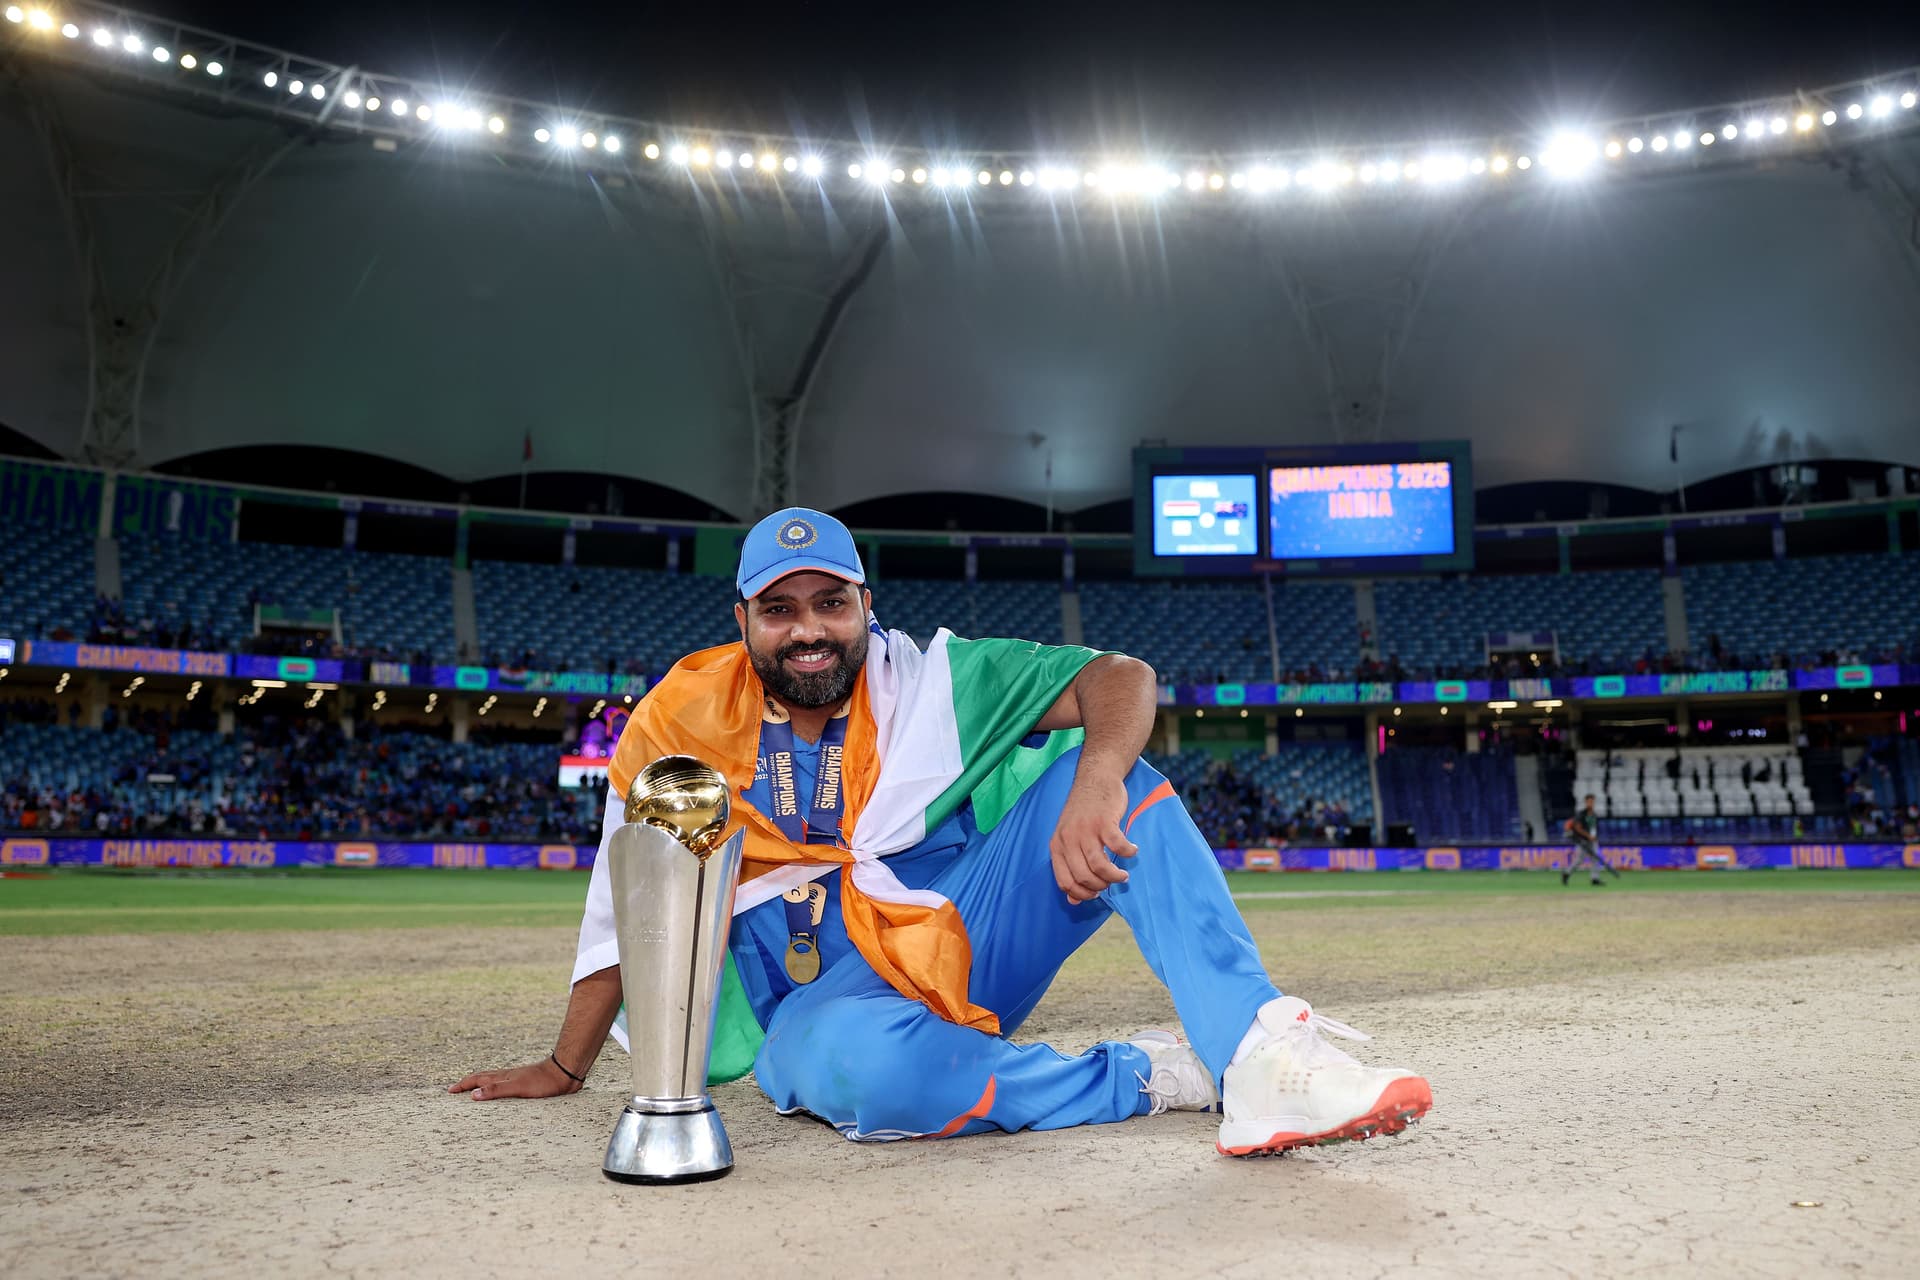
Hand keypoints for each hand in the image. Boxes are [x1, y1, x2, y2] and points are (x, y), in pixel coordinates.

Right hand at [447, 1056, 581, 1100]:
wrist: (564, 1073)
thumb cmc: (542, 1081)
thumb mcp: (517, 1088)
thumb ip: (496, 1091)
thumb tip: (473, 1095)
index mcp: (502, 1077)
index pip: (476, 1079)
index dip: (463, 1085)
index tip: (450, 1091)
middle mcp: (506, 1077)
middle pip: (482, 1078)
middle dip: (468, 1084)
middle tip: (456, 1091)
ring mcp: (516, 1079)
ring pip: (493, 1082)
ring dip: (481, 1086)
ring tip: (474, 1093)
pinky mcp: (526, 1084)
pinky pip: (505, 1087)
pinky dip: (496, 1090)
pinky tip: (502, 1096)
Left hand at [1049, 772, 1135, 904]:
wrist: (1095, 778)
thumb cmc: (1084, 812)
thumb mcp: (1070, 838)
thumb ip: (1070, 866)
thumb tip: (1073, 901)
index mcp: (1057, 845)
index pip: (1064, 881)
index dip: (1081, 894)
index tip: (1095, 894)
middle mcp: (1068, 839)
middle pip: (1083, 876)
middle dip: (1100, 886)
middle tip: (1112, 882)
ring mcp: (1086, 830)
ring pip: (1099, 866)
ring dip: (1114, 875)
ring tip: (1123, 874)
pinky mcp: (1104, 821)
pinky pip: (1117, 846)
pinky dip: (1127, 852)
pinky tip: (1132, 851)